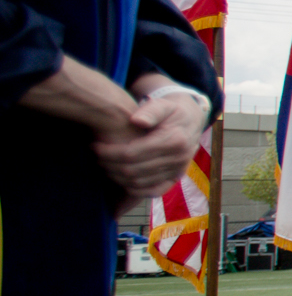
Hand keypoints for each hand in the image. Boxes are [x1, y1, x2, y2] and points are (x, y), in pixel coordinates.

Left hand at [95, 84, 211, 198]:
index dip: (109, 152)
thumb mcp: (163, 104)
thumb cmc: (172, 111)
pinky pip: (153, 191)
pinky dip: (134, 190)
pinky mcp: (176, 178)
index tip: (94, 146)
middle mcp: (178, 159)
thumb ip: (150, 110)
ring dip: (117, 177)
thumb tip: (136, 121)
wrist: (191, 121)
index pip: (132, 153)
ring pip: (139, 182)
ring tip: (105, 165)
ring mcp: (178, 171)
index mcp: (174, 140)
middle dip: (109, 165)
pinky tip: (120, 179)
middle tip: (96, 157)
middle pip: (133, 170)